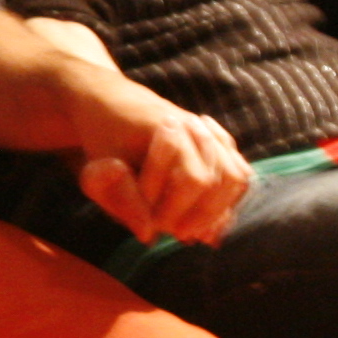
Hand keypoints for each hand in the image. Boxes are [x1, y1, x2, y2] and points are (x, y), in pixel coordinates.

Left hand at [70, 76, 247, 245]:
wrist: (110, 102)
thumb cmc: (103, 138)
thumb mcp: (100, 170)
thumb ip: (124, 201)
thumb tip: (148, 236)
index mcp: (168, 127)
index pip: (194, 178)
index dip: (179, 210)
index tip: (156, 228)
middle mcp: (194, 125)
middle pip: (225, 177)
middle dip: (204, 213)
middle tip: (179, 234)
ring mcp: (208, 130)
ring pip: (237, 174)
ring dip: (220, 208)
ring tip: (196, 229)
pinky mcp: (216, 139)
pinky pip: (237, 170)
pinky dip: (228, 197)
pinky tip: (210, 217)